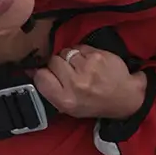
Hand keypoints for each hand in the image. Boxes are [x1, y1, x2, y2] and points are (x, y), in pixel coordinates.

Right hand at [32, 44, 146, 118]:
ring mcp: (87, 68)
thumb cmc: (94, 102)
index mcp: (65, 100)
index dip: (43, 73)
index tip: (49, 75)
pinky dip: (83, 53)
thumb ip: (49, 89)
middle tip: (70, 72)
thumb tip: (30, 70)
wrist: (124, 97)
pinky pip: (80, 48)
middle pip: (52, 61)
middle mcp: (75, 84)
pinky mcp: (97, 56)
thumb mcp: (69, 106)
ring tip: (81, 68)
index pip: (40, 76)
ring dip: (71, 57)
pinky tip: (90, 63)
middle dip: (58, 64)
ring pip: (66, 52)